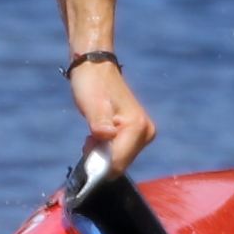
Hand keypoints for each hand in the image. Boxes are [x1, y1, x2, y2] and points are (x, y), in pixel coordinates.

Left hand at [68, 50, 155, 174]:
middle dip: (101, 157)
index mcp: (137, 127)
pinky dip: (105, 150)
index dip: (98, 163)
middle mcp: (146, 133)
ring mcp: (144, 134)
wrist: (95, 69)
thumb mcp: (92, 103)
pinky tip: (99, 136)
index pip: (118, 163)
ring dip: (102, 153)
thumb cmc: (91, 84)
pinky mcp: (138, 135)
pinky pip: (120, 154)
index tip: (87, 147)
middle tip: (89, 138)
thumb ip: (99, 122)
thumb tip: (106, 136)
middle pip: (120, 164)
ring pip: (119, 160)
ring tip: (93, 135)